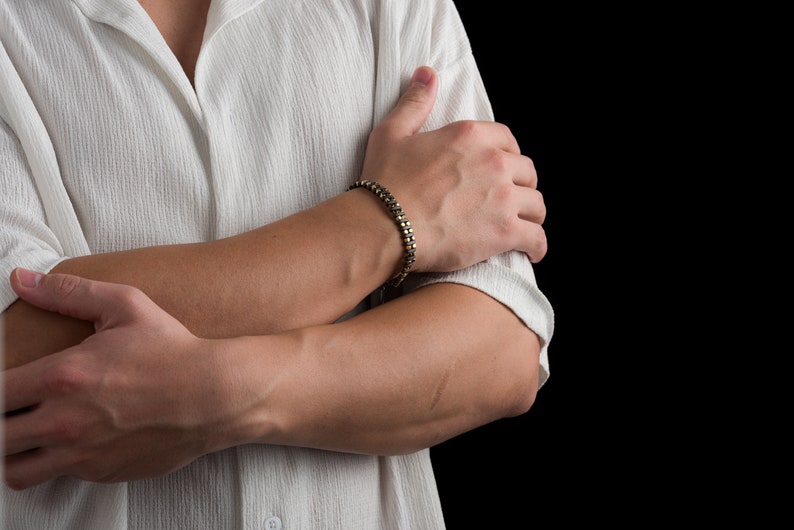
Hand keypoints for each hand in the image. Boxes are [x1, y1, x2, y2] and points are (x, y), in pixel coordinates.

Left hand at [2, 269, 235, 489]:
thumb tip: (21, 279)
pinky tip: (74, 441)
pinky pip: (58, 477)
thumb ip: (69, 292)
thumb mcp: (127, 306)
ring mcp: (82, 453)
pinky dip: (57, 462)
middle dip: (0, 421)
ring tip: (28, 435)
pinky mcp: (101, 473)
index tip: (4, 386)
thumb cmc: (173, 350)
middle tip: (16, 408)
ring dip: (15, 452)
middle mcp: (64, 421)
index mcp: (63, 377)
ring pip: (15, 470)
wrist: (216, 395)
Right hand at [361, 66, 546, 270]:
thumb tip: (427, 74)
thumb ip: (415, 102)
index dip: (507, 156)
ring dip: (530, 216)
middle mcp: (494, 162)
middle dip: (521, 186)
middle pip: (527, 172)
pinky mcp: (505, 232)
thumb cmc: (384, 182)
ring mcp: (503, 198)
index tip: (500, 171)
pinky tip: (532, 251)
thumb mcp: (392, 133)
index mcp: (471, 136)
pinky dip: (537, 245)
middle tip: (509, 200)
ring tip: (522, 226)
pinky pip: (537, 238)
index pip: (508, 140)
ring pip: (537, 205)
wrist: (384, 226)